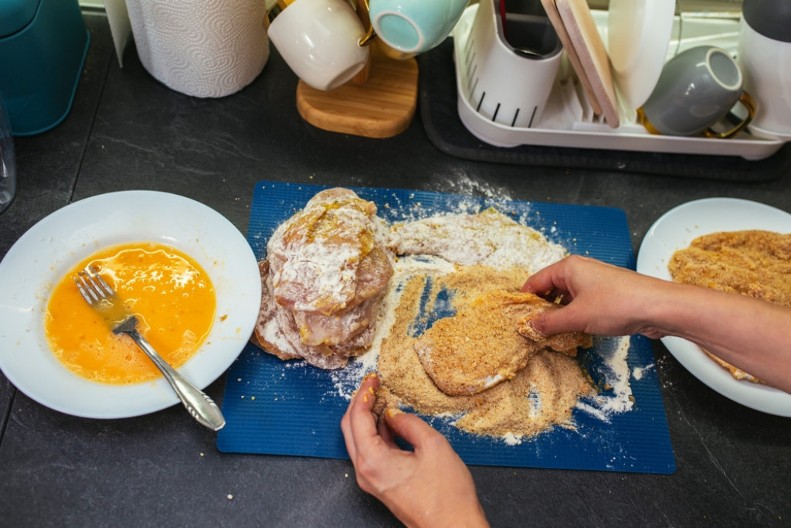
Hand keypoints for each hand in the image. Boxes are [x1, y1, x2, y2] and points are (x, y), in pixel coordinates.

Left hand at [340, 374, 487, 527]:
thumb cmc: (447, 494)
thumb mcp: (433, 446)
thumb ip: (410, 423)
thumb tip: (394, 413)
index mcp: (373, 461)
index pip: (357, 418)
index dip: (363, 394)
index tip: (372, 379)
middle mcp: (365, 472)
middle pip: (349, 429)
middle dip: (359, 403)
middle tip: (372, 386)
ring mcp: (371, 480)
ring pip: (358, 441)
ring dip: (366, 418)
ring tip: (382, 399)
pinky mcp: (380, 484)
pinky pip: (370, 453)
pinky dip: (375, 433)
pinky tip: (389, 421)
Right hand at [522, 255, 790, 391]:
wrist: (658, 307)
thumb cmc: (616, 305)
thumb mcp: (577, 317)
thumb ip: (550, 322)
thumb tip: (530, 326)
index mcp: (568, 268)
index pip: (535, 282)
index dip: (525, 300)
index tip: (515, 319)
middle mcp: (579, 271)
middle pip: (550, 289)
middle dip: (541, 309)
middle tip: (531, 330)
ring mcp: (594, 282)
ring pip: (566, 299)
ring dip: (559, 315)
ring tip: (550, 335)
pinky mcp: (606, 295)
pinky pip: (581, 304)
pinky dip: (574, 317)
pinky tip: (573, 332)